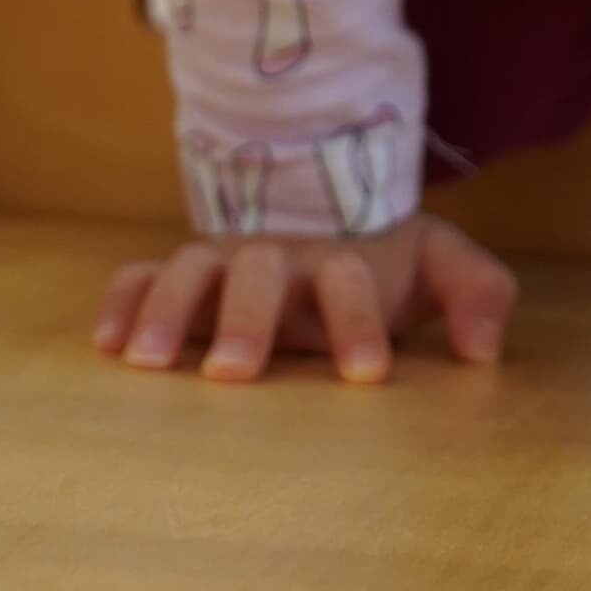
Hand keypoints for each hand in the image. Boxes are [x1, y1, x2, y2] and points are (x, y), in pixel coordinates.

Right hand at [92, 211, 515, 386]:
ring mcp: (226, 264)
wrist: (328, 214)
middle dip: (248, 317)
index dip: (360, 321)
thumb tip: (485, 347)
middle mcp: (281, 258)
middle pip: (261, 269)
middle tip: (234, 376)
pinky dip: (121, 301)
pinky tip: (105, 346)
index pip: (352, 279)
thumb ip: (476, 293)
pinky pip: (141, 276)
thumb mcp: (437, 268)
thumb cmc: (385, 265)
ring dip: (170, 309)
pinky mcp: (183, 280)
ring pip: (192, 268)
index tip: (368, 375)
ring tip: (145, 363)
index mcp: (344, 261)